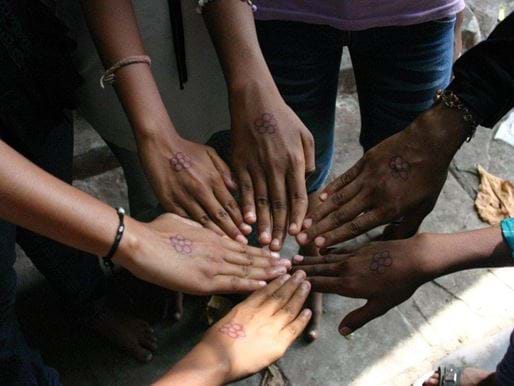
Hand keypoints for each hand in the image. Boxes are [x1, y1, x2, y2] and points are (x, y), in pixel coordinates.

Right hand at [115, 213, 290, 294]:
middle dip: (271, 262)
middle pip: (250, 257)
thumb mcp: (181, 219)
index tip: (274, 253)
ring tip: (285, 274)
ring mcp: (214, 265)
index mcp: (213, 236)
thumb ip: (197, 226)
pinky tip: (265, 285)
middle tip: (289, 265)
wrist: (141, 242)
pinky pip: (233, 283)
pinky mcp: (205, 280)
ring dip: (268, 273)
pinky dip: (251, 284)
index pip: (243, 245)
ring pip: (247, 269)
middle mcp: (218, 249)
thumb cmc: (156, 230)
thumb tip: (201, 226)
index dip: (260, 251)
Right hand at [138, 134, 251, 241]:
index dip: (240, 218)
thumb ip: (225, 171)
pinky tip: (202, 240)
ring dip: (216, 234)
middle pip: (220, 215)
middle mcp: (201, 190)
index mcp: (213, 178)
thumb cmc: (186, 149)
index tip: (248, 230)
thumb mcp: (210, 153)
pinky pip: (185, 220)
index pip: (230, 203)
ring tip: (226, 245)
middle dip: (232, 230)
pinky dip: (194, 230)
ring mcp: (185, 197)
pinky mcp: (170, 202)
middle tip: (242, 243)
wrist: (159, 146)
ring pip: (204, 221)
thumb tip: (236, 188)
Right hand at [155, 272, 311, 384]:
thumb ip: (241, 312)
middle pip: (280, 295)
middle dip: (292, 283)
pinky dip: (302, 319)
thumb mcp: (226, 319)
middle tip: (301, 273)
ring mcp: (270, 327)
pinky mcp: (278, 343)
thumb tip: (247, 310)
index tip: (285, 273)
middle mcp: (260, 313)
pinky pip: (293, 328)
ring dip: (299, 295)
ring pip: (289, 308)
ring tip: (307, 285)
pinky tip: (308, 311)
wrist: (216, 359)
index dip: (277, 281)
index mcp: (246, 307)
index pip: (265, 290)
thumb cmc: (213, 343)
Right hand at [230, 82, 314, 250]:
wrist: (254, 101)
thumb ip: (309, 158)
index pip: (298, 196)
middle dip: (280, 228)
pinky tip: (247, 222)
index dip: (298, 217)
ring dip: (263, 224)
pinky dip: (246, 207)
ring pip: (262, 201)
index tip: (298, 233)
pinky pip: (244, 190)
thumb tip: (308, 179)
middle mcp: (276, 168)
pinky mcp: (240, 164)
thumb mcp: (304, 134)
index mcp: (295, 161)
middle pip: (280, 204)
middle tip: (278, 249)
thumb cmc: (282, 116)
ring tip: (263, 243)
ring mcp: (256, 167)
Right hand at [292, 234, 437, 334]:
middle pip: (319, 269)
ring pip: (326, 258)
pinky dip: (326, 251)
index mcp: (348, 284)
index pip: (320, 284)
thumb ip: (359, 317)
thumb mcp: (380, 306)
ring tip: (296, 258)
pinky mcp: (360, 247)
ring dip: (310, 259)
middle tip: (284, 267)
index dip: (303, 283)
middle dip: (301, 269)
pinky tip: (321, 250)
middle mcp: (346, 267)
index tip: (287, 281)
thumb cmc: (399, 285)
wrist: (414, 257)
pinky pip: (337, 249)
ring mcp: (353, 255)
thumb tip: (341, 331)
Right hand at [297, 105, 466, 248]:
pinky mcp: (363, 163)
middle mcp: (372, 195)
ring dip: (319, 212)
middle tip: (300, 238)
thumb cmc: (428, 177)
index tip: (318, 246)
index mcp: (388, 208)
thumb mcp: (424, 207)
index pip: (356, 227)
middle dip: (319, 228)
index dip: (335, 237)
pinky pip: (343, 179)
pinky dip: (330, 190)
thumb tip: (391, 243)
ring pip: (338, 198)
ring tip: (304, 222)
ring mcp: (366, 178)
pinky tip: (319, 199)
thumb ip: (406, 227)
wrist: (428, 142)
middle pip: (341, 215)